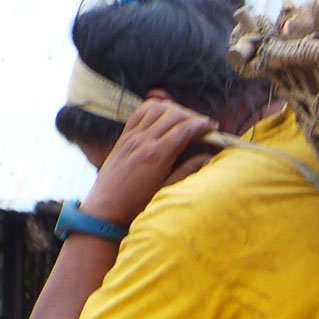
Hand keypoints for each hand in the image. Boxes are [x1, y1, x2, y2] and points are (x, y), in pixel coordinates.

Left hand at [80, 97, 215, 227]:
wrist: (106, 209)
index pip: (184, 129)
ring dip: (173, 109)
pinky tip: (163, 115)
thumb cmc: (136, 205)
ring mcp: (131, 137)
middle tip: (202, 123)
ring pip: (156, 108)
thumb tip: (207, 157)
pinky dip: (154, 108)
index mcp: (156, 156)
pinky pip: (139, 112)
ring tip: (184, 118)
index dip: (201, 124)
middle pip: (173, 114)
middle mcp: (143, 141)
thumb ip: (187, 171)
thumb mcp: (166, 191)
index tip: (212, 125)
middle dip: (191, 115)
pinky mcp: (123, 137)